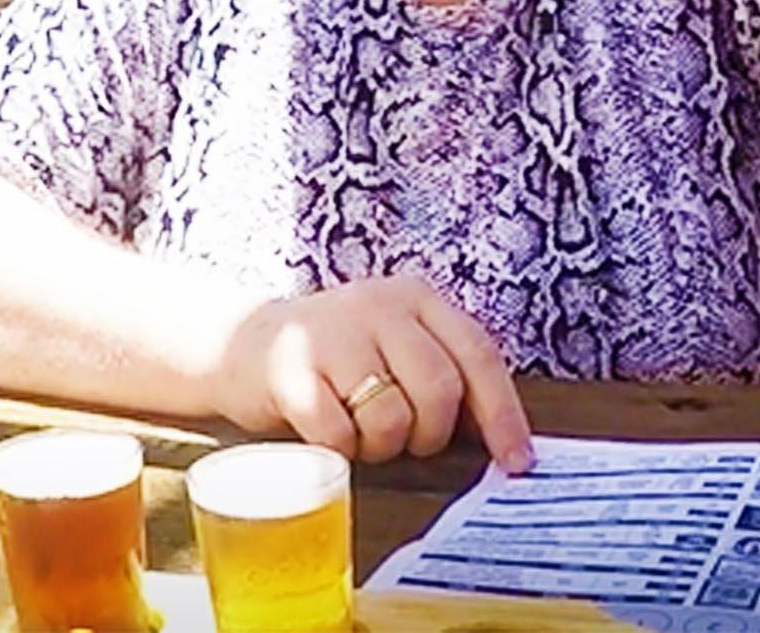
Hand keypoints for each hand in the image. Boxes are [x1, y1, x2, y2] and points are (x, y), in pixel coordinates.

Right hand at [213, 274, 534, 471]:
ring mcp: (333, 334)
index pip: (479, 354)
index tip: (517, 460)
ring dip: (383, 446)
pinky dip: (341, 450)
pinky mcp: (289, 369)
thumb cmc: (338, 356)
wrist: (241, 342)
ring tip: (363, 435)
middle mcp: (381, 307)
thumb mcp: (398, 344)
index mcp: (419, 298)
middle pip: (439, 390)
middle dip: (431, 434)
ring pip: (391, 416)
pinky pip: (337, 433)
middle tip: (409, 441)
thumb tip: (502, 435)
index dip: (502, 412)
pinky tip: (330, 436)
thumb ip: (445, 372)